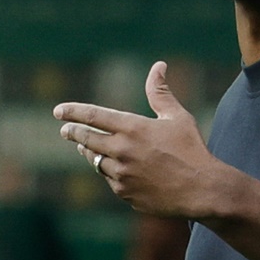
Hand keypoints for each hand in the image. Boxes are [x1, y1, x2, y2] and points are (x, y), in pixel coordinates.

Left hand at [54, 61, 219, 217]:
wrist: (201, 190)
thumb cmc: (191, 149)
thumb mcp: (177, 117)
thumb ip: (160, 92)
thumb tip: (158, 66)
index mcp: (132, 128)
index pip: (93, 116)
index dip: (73, 112)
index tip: (58, 111)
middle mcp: (122, 151)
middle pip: (87, 139)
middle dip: (73, 133)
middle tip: (65, 130)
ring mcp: (121, 175)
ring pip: (96, 161)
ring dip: (89, 152)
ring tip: (85, 147)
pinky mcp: (125, 193)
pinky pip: (110, 179)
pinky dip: (110, 171)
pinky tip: (114, 168)